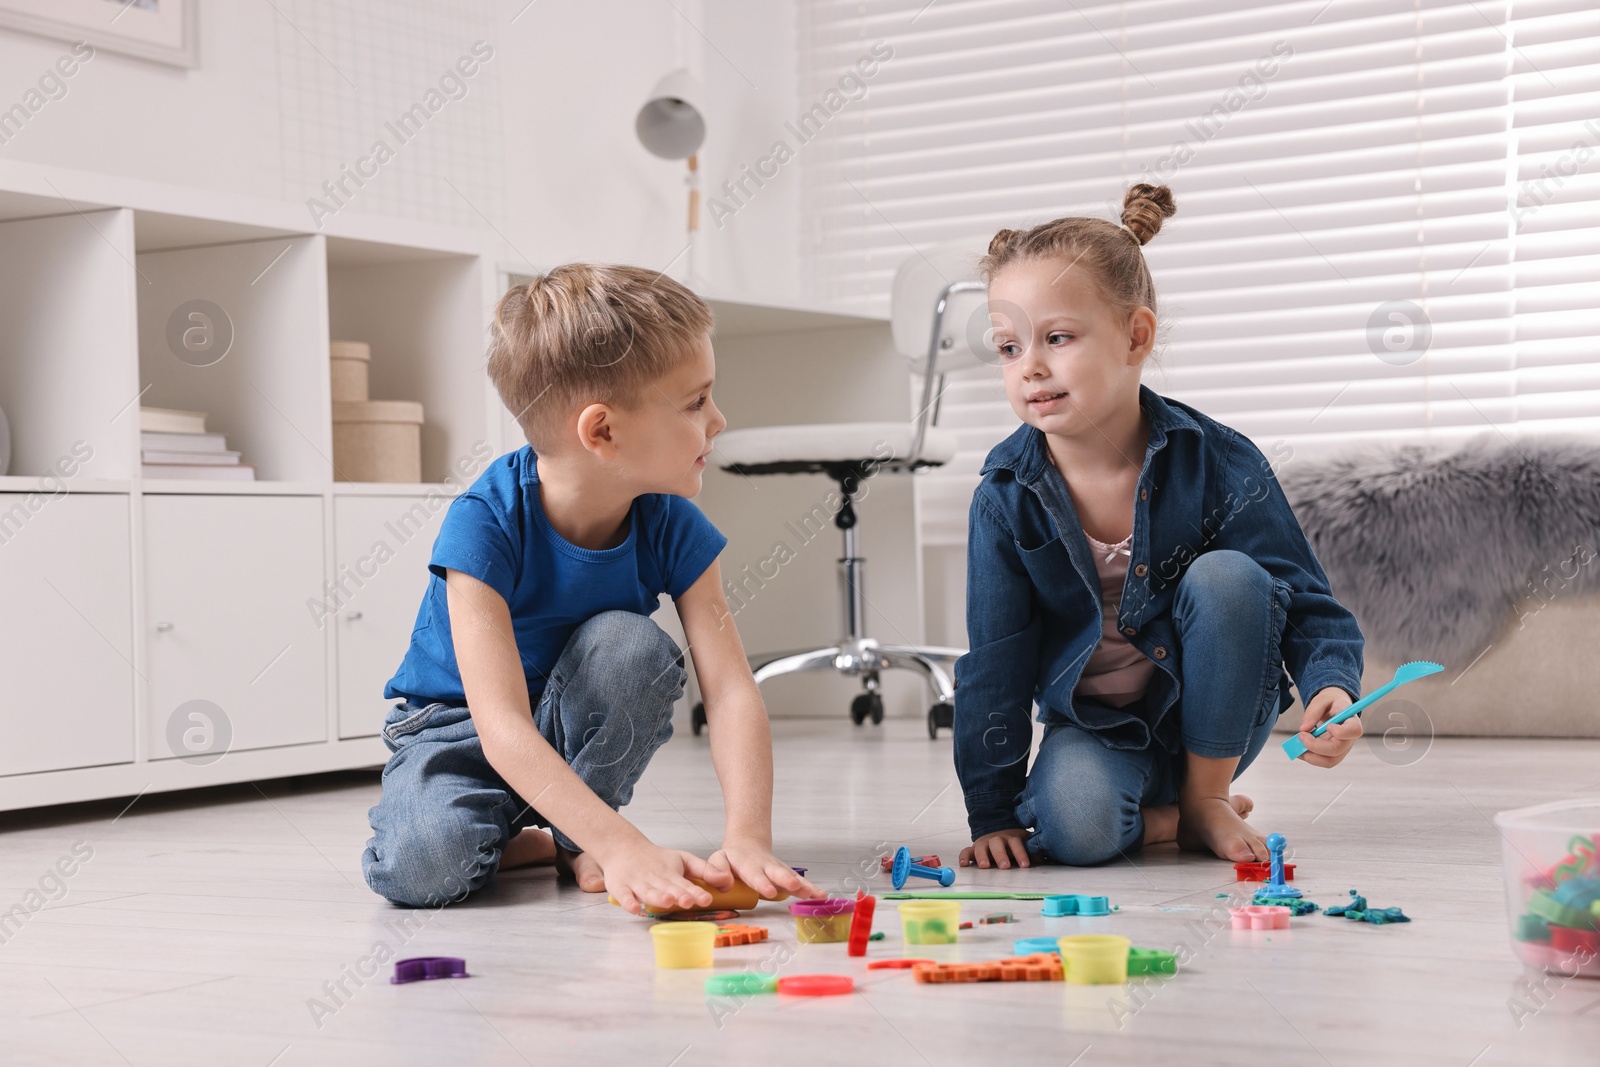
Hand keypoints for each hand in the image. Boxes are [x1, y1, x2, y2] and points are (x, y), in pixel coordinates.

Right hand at [598, 838, 716, 915]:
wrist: (623, 847)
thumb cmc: (657, 859)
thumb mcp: (683, 860)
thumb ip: (703, 870)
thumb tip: (727, 880)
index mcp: (671, 874)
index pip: (685, 884)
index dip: (695, 892)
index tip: (706, 899)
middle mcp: (655, 879)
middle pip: (667, 888)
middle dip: (678, 895)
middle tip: (689, 901)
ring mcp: (637, 883)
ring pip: (648, 891)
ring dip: (657, 897)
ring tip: (667, 901)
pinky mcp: (620, 886)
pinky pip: (624, 896)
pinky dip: (628, 902)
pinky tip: (635, 909)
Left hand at [707, 838, 821, 899]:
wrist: (748, 847)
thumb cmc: (731, 859)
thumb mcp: (717, 860)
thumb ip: (716, 871)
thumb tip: (724, 883)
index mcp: (747, 864)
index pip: (754, 874)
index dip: (761, 882)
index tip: (769, 891)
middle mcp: (766, 866)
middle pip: (777, 873)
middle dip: (786, 880)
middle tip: (794, 886)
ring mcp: (779, 871)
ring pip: (792, 877)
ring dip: (804, 885)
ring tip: (816, 894)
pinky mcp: (787, 876)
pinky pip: (800, 883)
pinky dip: (811, 889)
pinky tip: (821, 896)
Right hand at [959, 828, 1030, 868]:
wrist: (999, 831)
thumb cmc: (1015, 844)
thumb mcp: (1025, 844)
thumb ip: (1033, 851)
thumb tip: (1042, 859)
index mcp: (1012, 838)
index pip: (1016, 843)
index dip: (1021, 853)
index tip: (1025, 865)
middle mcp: (997, 839)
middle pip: (997, 844)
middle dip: (1001, 855)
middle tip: (1004, 867)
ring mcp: (984, 843)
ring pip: (981, 847)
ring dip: (982, 856)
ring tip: (984, 866)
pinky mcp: (973, 849)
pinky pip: (966, 851)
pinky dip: (963, 857)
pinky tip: (963, 865)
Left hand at [1292, 686, 1360, 767]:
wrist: (1334, 709)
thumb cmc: (1329, 703)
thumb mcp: (1321, 700)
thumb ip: (1313, 712)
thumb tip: (1303, 729)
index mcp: (1352, 721)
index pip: (1354, 730)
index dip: (1341, 732)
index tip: (1327, 726)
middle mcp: (1350, 738)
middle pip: (1338, 749)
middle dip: (1316, 746)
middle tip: (1301, 735)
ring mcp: (1342, 748)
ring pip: (1330, 760)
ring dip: (1311, 756)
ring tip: (1297, 746)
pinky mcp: (1333, 754)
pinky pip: (1323, 761)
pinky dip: (1310, 757)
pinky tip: (1300, 749)